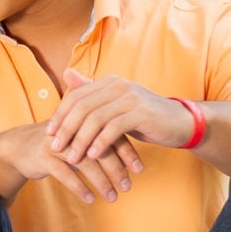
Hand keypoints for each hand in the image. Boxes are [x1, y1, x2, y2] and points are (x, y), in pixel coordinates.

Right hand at [0, 119, 141, 205]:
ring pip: (85, 162)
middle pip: (100, 148)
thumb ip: (102, 143)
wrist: (19, 147)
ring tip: (112, 197)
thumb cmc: (57, 146)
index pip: (111, 134)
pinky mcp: (42, 156)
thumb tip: (129, 159)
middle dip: (116, 169)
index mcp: (84, 121)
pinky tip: (90, 199)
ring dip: (101, 182)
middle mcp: (71, 128)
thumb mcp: (79, 140)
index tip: (140, 170)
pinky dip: (79, 187)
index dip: (127, 152)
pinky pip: (64, 174)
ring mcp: (56, 142)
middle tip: (128, 186)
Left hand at [48, 69, 195, 163]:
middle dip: (66, 129)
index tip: (49, 134)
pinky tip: (92, 156)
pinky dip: (100, 143)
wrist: (181, 123)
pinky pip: (114, 128)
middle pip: (82, 107)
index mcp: (109, 82)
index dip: (60, 115)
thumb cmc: (145, 117)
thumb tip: (66, 74)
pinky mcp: (141, 113)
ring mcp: (130, 98)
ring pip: (96, 119)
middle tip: (55, 148)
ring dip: (81, 140)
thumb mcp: (116, 105)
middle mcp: (118, 85)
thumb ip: (92, 92)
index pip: (76, 96)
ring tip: (72, 157)